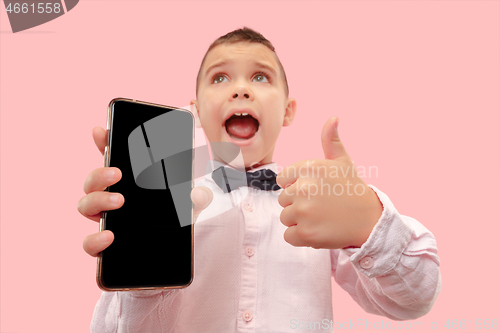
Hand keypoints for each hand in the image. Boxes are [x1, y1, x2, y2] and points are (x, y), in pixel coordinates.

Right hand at [77, 126, 212, 256]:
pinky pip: (89, 243)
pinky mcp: (104, 247)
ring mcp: (105, 221)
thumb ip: (198, 198)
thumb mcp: (189, 207)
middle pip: (92, 181)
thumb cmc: (174, 222)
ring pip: (85, 206)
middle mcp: (110, 199)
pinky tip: (110, 235)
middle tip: (118, 173)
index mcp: (128, 183)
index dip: (102, 143)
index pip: (110, 159)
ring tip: (120, 200)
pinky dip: (95, 239)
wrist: (169, 255)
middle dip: (100, 173)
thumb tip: (198, 194)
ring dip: (98, 199)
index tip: (101, 131)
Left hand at [276, 117, 382, 248]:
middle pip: (283, 200)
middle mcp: (303, 188)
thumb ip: (330, 140)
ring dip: (299, 222)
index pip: (282, 180)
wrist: (370, 220)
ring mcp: (303, 212)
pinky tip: (318, 231)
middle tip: (321, 206)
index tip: (314, 191)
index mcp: (307, 168)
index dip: (296, 187)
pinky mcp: (305, 234)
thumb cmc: (352, 189)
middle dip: (298, 204)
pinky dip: (300, 238)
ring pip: (285, 218)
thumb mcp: (342, 161)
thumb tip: (333, 118)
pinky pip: (289, 236)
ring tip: (321, 218)